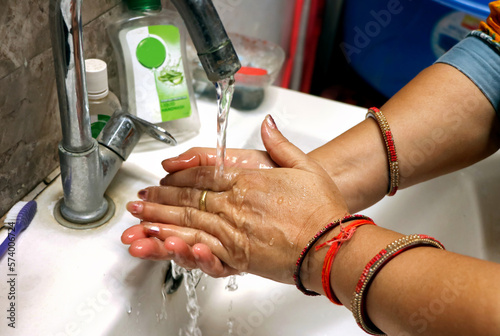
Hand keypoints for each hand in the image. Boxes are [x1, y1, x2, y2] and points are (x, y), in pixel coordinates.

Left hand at [122, 115, 348, 284]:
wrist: (334, 243)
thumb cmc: (322, 208)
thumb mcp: (305, 166)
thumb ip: (280, 143)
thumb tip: (268, 123)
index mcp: (248, 182)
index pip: (204, 176)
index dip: (179, 177)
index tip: (162, 178)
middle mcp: (237, 206)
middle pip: (190, 200)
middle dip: (161, 200)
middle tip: (139, 202)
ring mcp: (235, 233)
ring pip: (190, 224)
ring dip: (161, 222)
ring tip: (138, 223)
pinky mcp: (239, 257)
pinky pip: (203, 251)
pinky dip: (181, 246)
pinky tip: (164, 244)